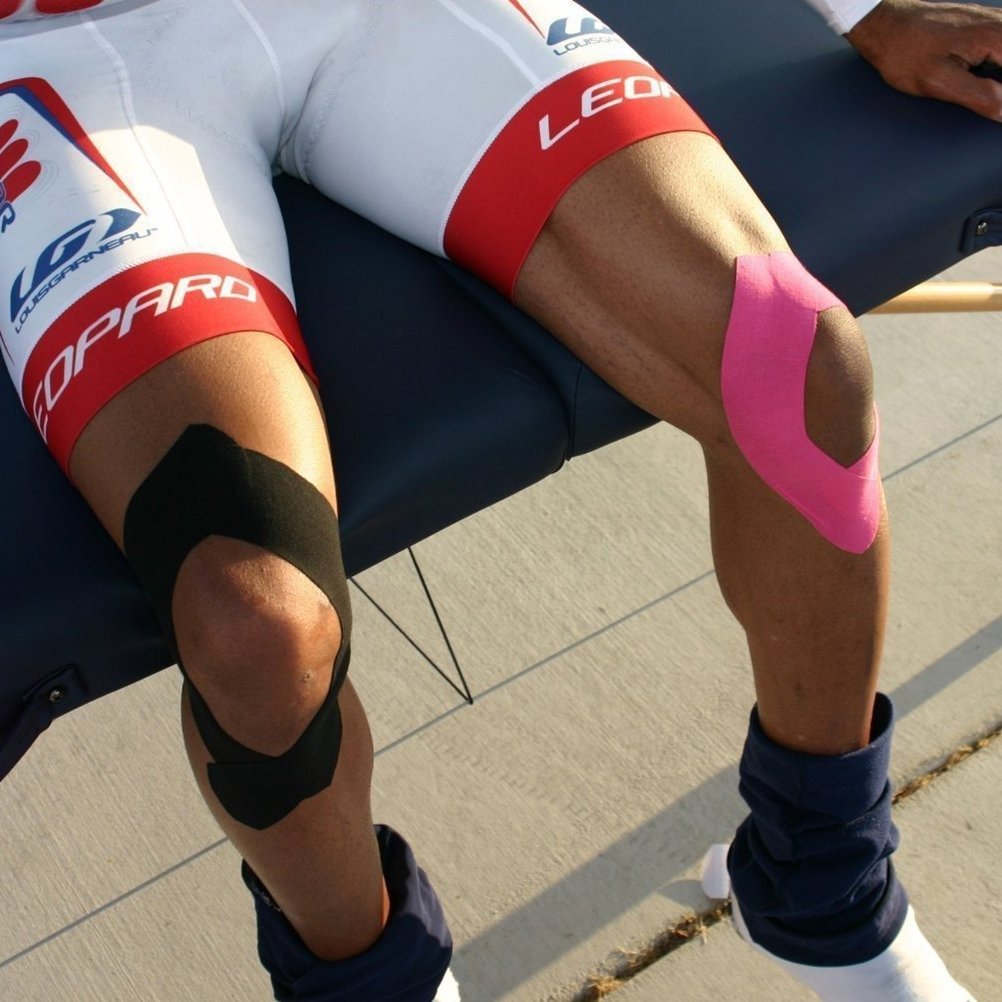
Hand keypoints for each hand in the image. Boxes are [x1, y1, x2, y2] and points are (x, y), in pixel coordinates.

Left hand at [846, 0, 1001, 120]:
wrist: (885, 26)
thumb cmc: (905, 53)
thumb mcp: (939, 83)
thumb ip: (979, 97)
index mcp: (995, 37)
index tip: (997, 107)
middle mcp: (999, 22)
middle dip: (1001, 86)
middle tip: (989, 100)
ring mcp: (993, 20)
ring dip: (999, 79)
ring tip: (989, 93)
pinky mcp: (984, 23)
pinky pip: (1001, 42)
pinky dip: (997, 63)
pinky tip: (989, 79)